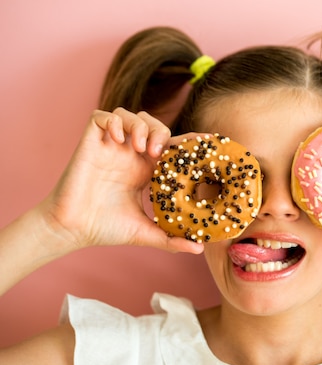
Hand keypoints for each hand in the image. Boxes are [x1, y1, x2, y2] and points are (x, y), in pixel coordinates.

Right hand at [41, 108, 202, 253]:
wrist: (72, 229)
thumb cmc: (105, 229)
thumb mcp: (145, 232)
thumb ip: (171, 239)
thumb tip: (198, 249)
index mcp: (145, 170)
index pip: (170, 145)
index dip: (187, 141)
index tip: (206, 143)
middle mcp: (129, 155)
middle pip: (152, 124)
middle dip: (160, 131)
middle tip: (158, 152)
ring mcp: (109, 147)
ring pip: (130, 115)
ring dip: (139, 124)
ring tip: (141, 146)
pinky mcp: (90, 142)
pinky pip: (101, 116)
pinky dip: (113, 121)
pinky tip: (117, 140)